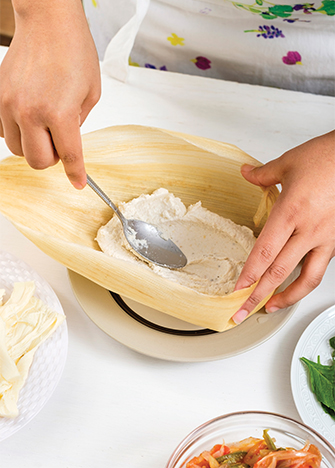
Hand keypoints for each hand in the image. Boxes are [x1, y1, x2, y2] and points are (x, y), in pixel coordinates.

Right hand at [0, 0, 100, 188]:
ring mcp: (10, 104)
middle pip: (37, 161)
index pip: (68, 156)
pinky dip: (18, 132)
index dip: (75, 173)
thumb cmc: (74, 50)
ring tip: (46, 128)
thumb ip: (78, 123)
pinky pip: (4, 130)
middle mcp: (31, 112)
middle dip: (52, 158)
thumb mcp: (90, 93)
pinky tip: (31, 118)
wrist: (48, 21)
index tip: (78, 182)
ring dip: (34, 146)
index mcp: (60, 113)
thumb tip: (67, 141)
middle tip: (61, 143)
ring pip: (17, 149)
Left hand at [232, 131, 334, 323]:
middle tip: (243, 313)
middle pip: (279, 272)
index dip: (249, 276)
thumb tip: (245, 172)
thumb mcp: (289, 163)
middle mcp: (308, 230)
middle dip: (258, 296)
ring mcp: (326, 238)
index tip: (237, 292)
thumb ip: (263, 174)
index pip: (264, 252)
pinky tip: (296, 285)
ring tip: (271, 307)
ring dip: (287, 297)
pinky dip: (306, 281)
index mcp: (290, 212)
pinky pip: (321, 267)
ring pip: (306, 278)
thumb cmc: (328, 157)